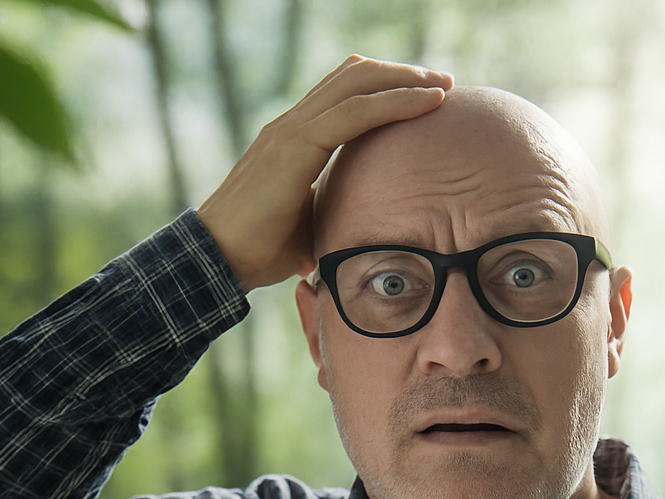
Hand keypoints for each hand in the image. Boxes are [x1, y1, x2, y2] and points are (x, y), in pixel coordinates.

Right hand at [197, 56, 452, 291]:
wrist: (220, 259)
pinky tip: (427, 103)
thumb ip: (334, 212)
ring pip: (357, 82)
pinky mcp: (295, 145)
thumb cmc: (260, 252)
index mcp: (296, 138)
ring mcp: (292, 129)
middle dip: (402, 74)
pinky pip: (355, 113)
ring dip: (405, 80)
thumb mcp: (311, 225)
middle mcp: (293, 123)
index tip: (426, 97)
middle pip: (354, 75)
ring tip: (443, 87)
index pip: (344, 94)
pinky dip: (395, 102)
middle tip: (443, 84)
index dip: (385, 88)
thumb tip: (364, 234)